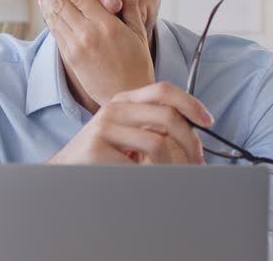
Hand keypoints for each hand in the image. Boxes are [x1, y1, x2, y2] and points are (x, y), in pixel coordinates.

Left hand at [28, 0, 154, 103]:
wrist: (127, 94)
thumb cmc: (137, 62)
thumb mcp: (138, 30)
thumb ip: (129, 2)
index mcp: (106, 24)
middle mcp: (88, 34)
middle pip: (60, 3)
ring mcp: (76, 47)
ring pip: (54, 18)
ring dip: (43, 0)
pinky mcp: (70, 59)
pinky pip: (56, 33)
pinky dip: (48, 18)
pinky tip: (45, 8)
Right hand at [47, 82, 213, 164]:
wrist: (63, 171)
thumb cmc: (101, 155)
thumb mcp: (128, 134)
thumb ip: (153, 126)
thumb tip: (192, 136)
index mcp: (125, 100)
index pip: (164, 90)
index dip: (191, 103)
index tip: (209, 122)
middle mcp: (114, 108)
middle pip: (168, 117)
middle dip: (191, 142)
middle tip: (198, 163)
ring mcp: (104, 126)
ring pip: (157, 144)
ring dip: (169, 166)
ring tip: (165, 177)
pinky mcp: (96, 148)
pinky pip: (137, 165)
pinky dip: (148, 177)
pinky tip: (141, 181)